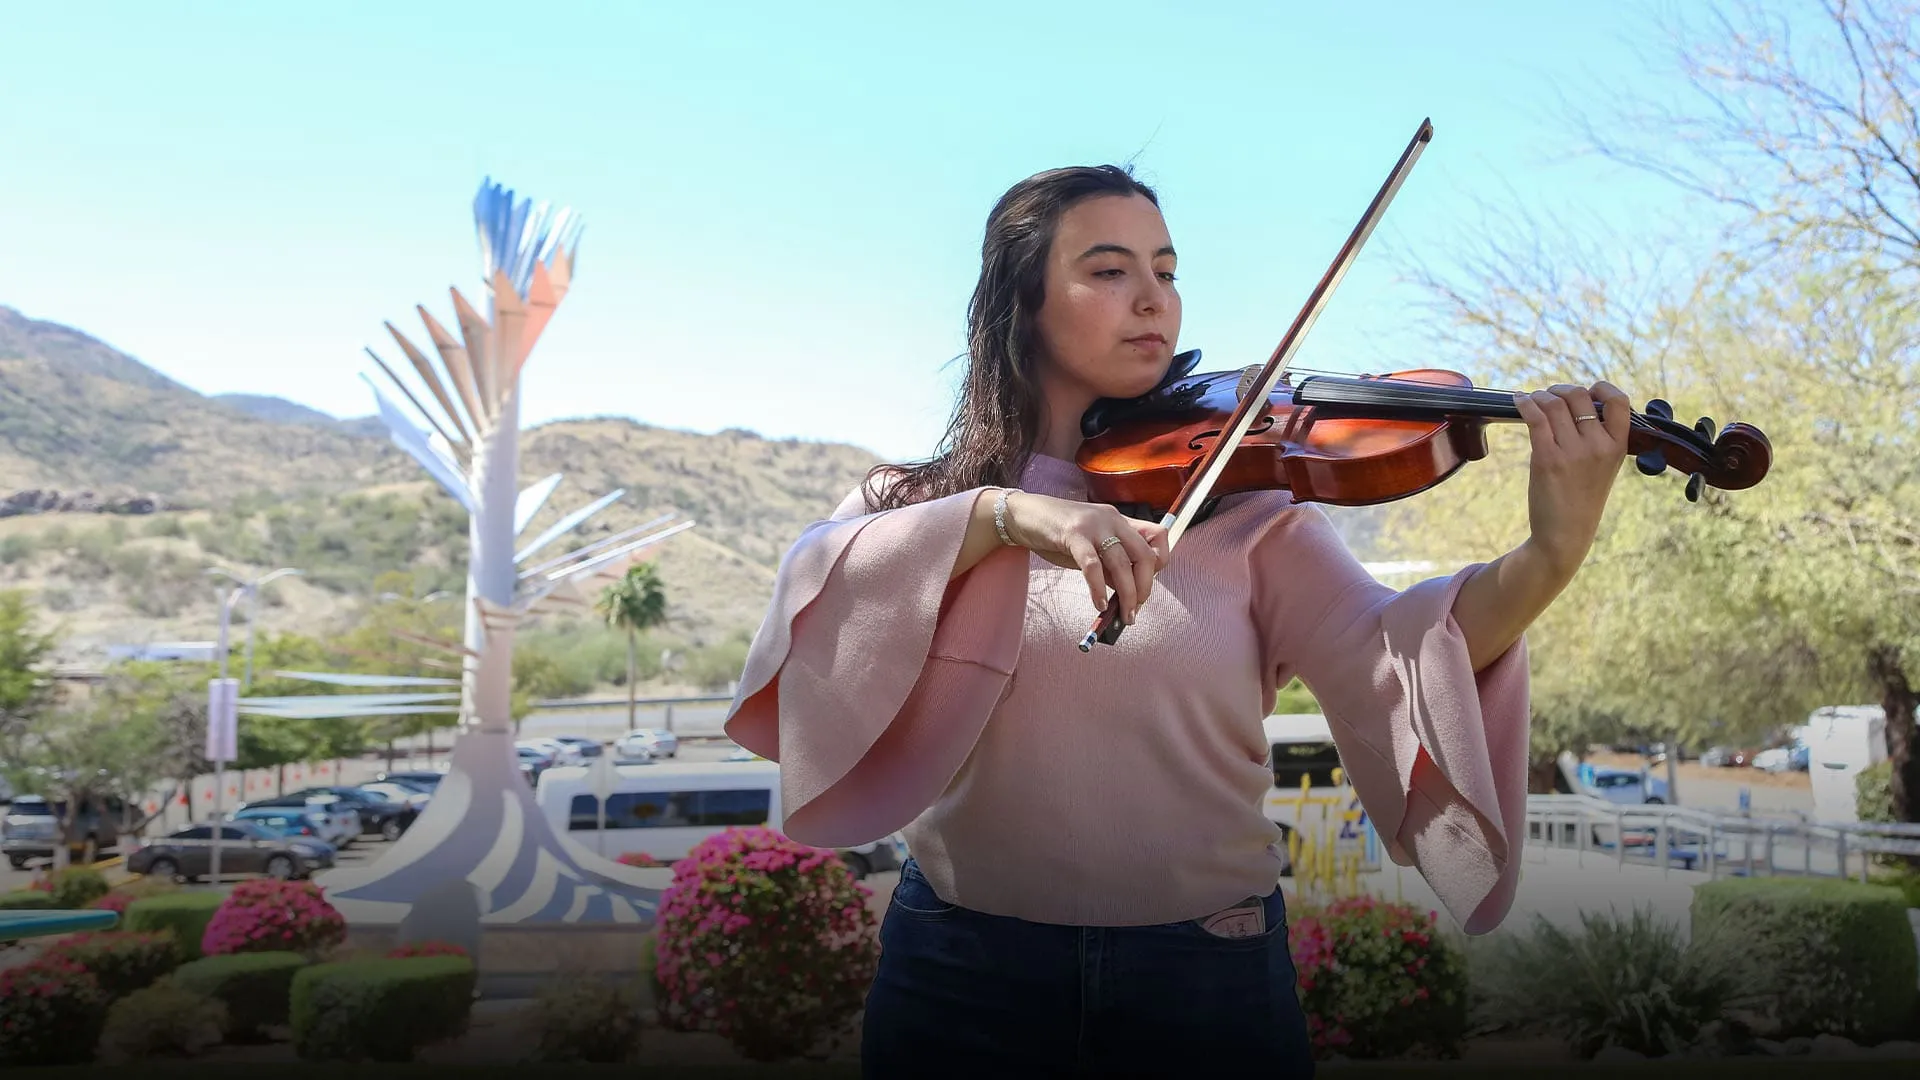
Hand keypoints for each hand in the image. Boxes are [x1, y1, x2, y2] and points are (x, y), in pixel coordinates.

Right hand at [1002, 492, 1169, 621]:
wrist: (1024, 515)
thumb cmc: (1057, 532)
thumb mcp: (1090, 547)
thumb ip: (1110, 565)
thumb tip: (1126, 592)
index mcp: (1119, 520)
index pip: (1158, 538)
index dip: (1159, 565)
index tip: (1145, 586)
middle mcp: (1112, 519)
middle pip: (1145, 556)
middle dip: (1144, 588)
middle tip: (1134, 609)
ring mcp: (1093, 525)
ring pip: (1122, 564)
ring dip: (1126, 595)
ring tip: (1122, 614)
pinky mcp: (1073, 534)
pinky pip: (1092, 566)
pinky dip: (1098, 589)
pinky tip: (1099, 603)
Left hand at [1512, 381, 1631, 577]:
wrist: (1566, 533)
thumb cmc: (1582, 499)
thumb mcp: (1605, 467)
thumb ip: (1600, 438)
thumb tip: (1580, 403)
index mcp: (1618, 446)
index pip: (1618, 401)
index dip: (1600, 389)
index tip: (1586, 393)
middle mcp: (1598, 446)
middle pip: (1579, 396)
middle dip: (1562, 390)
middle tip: (1551, 397)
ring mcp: (1572, 451)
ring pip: (1554, 403)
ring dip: (1540, 396)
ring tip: (1533, 399)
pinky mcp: (1547, 458)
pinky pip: (1535, 418)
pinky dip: (1525, 403)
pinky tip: (1518, 400)